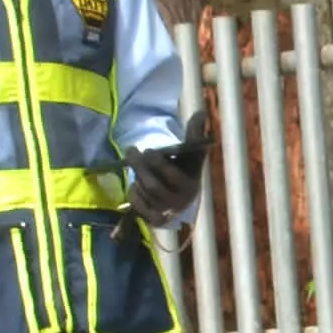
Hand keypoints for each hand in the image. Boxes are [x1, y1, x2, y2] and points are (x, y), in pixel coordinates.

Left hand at [129, 104, 216, 223]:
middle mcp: (180, 202)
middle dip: (139, 166)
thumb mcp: (192, 154)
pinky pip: (137, 205)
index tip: (148, 150)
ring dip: (137, 178)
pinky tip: (136, 185)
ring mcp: (166, 212)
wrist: (182, 197)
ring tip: (136, 167)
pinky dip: (133, 194)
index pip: (171, 175)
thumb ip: (195, 135)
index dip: (156, 162)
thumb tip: (201, 113)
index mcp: (191, 185)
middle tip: (131, 150)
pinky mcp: (154, 220)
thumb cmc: (185, 170)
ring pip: (144, 194)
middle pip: (152, 186)